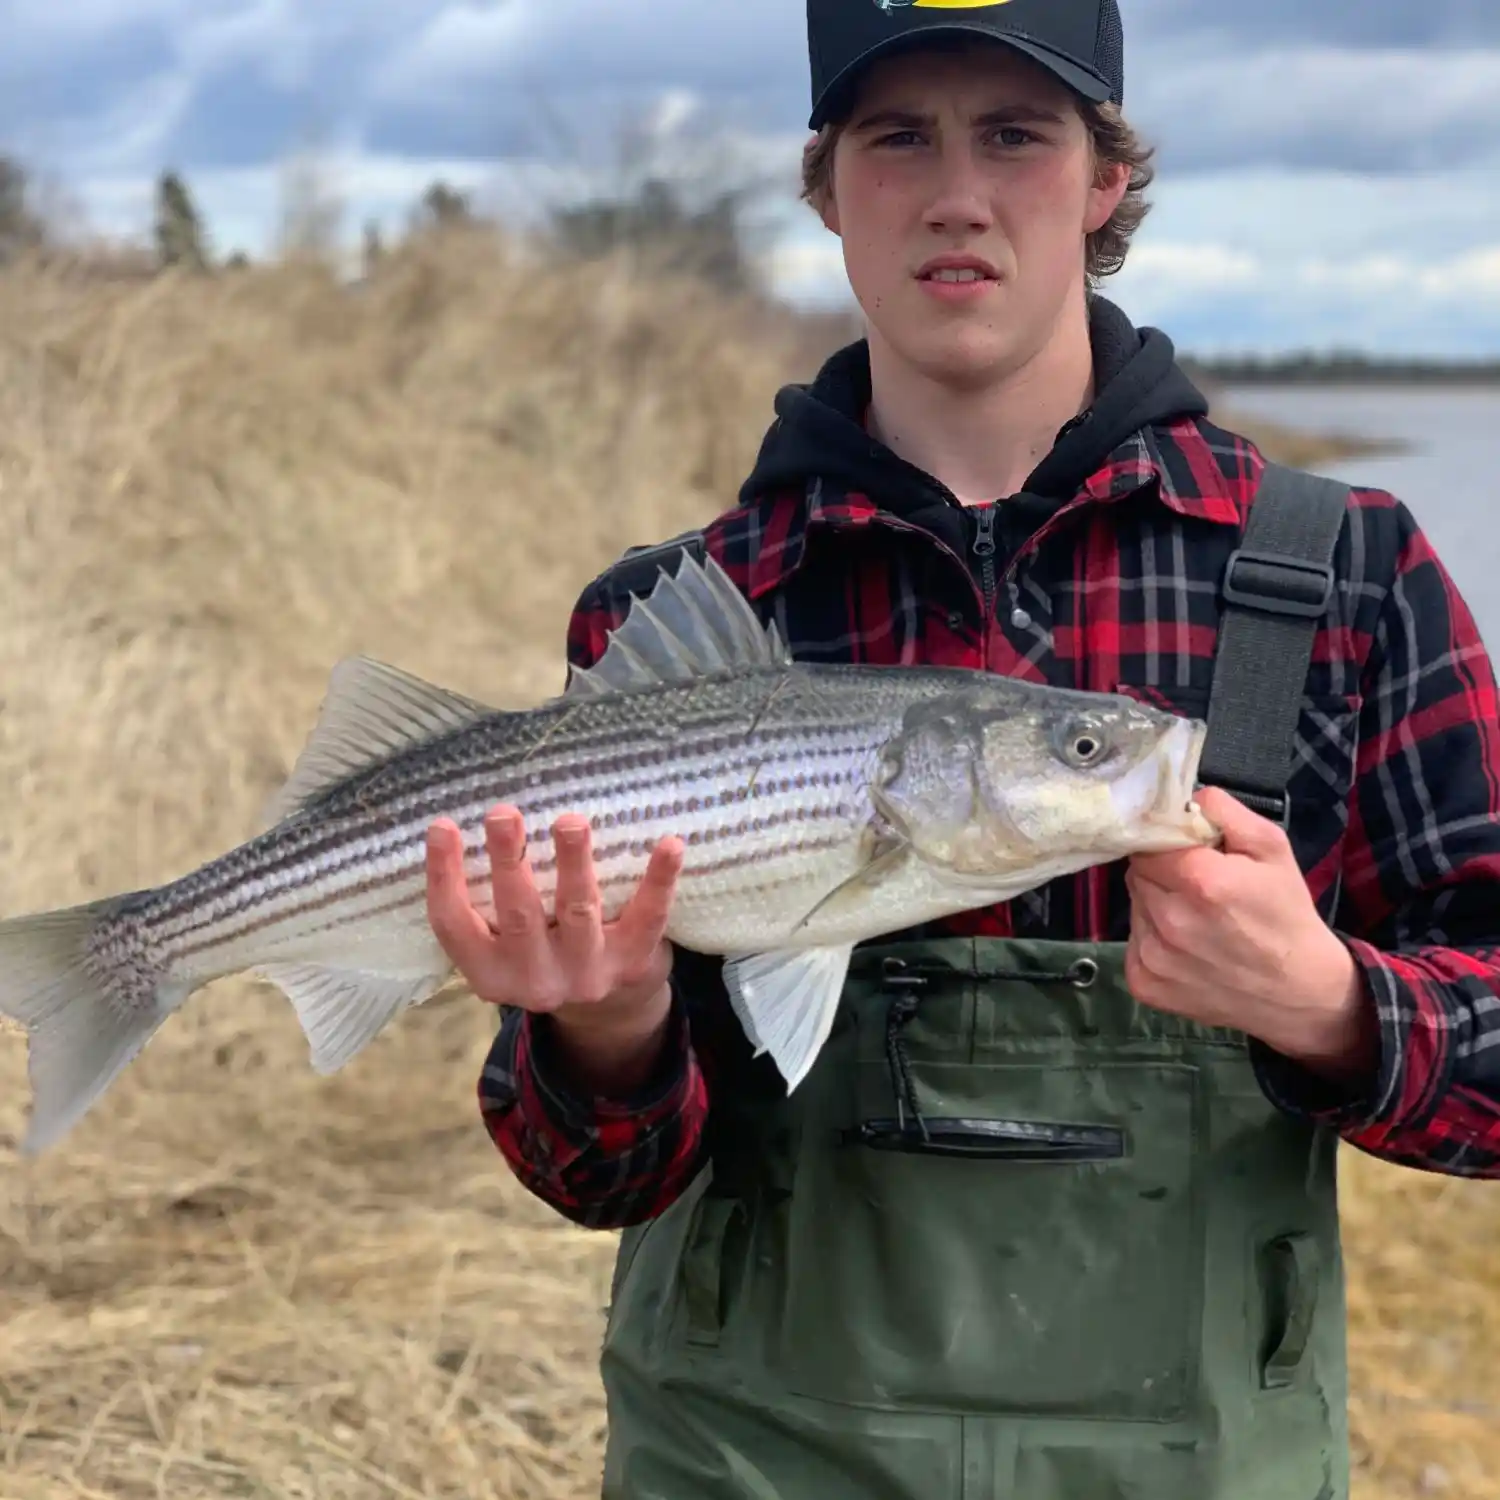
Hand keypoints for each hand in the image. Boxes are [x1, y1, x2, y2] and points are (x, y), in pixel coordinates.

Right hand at [425, 805, 684, 1090]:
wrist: (611, 1009)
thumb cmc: (544, 949)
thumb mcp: (503, 945)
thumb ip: (487, 904)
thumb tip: (469, 822)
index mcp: (490, 973)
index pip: (454, 925)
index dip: (443, 877)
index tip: (442, 826)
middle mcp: (535, 980)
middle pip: (518, 915)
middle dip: (510, 862)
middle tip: (503, 815)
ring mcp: (587, 974)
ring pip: (578, 912)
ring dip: (573, 864)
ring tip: (570, 821)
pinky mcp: (633, 961)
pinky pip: (648, 917)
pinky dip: (659, 880)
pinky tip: (670, 843)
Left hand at [1123, 787, 1378, 1078]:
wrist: (1300, 993)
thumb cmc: (1285, 914)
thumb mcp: (1272, 849)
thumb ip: (1225, 812)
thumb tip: (1186, 796)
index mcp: (1201, 881)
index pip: (1147, 842)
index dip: (1165, 844)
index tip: (1185, 852)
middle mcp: (1170, 921)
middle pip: (1137, 874)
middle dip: (1161, 873)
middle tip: (1196, 885)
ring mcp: (1153, 957)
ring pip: (1134, 906)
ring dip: (1155, 904)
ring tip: (1195, 917)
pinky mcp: (1144, 984)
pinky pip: (1132, 943)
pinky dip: (1152, 939)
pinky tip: (1187, 946)